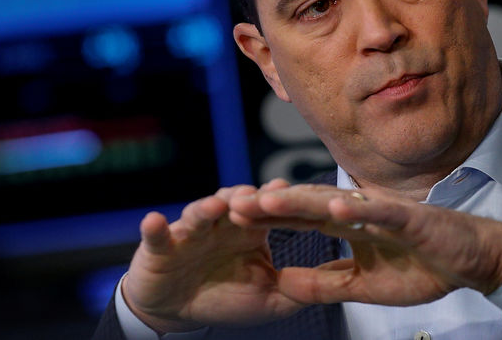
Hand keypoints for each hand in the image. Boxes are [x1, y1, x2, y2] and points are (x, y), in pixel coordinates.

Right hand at [123, 180, 304, 333]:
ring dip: (208, 206)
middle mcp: (222, 221)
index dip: (290, 207)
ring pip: (200, 211)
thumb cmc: (226, 296)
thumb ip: (304, 288)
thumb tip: (347, 282)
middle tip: (267, 193)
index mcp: (252, 229)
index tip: (310, 199)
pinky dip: (154, 228)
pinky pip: (156, 234)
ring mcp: (191, 230)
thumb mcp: (271, 298)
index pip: (274, 212)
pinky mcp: (161, 244)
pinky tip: (155, 221)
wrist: (177, 307)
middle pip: (238, 202)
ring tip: (217, 204)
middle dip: (251, 198)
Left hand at [229, 184, 501, 306]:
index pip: (298, 220)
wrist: (472, 260)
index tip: (231, 217)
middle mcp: (358, 212)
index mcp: (346, 226)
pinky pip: (379, 213)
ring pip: (334, 203)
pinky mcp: (408, 218)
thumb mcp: (363, 287)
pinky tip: (333, 207)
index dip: (267, 218)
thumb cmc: (422, 267)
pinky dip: (358, 209)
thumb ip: (324, 284)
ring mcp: (381, 212)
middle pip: (306, 207)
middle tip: (232, 202)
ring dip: (301, 201)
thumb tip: (282, 284)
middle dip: (270, 205)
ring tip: (268, 199)